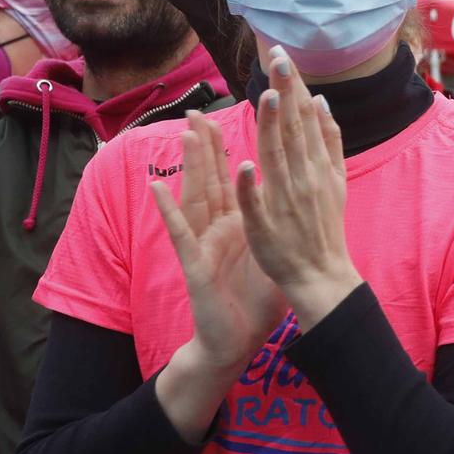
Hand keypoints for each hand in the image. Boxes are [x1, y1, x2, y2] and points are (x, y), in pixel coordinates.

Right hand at [150, 111, 286, 372]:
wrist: (237, 341)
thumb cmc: (254, 300)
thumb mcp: (271, 255)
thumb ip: (275, 226)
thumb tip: (296, 200)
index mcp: (239, 225)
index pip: (234, 181)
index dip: (232, 152)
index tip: (233, 120)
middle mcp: (218, 230)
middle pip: (211, 181)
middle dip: (206, 148)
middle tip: (199, 112)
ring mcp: (203, 245)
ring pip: (195, 198)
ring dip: (190, 167)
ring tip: (186, 135)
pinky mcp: (195, 264)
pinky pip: (180, 234)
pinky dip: (169, 211)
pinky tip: (157, 188)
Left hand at [236, 47, 362, 326]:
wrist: (323, 277)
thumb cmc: (324, 228)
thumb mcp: (336, 180)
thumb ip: (330, 142)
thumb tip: (323, 103)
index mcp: (316, 166)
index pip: (303, 119)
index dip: (293, 87)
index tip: (284, 55)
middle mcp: (302, 178)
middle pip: (292, 129)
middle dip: (286, 92)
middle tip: (278, 57)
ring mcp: (284, 201)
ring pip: (276, 158)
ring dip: (273, 127)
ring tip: (268, 96)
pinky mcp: (265, 226)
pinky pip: (256, 204)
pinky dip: (252, 186)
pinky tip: (245, 165)